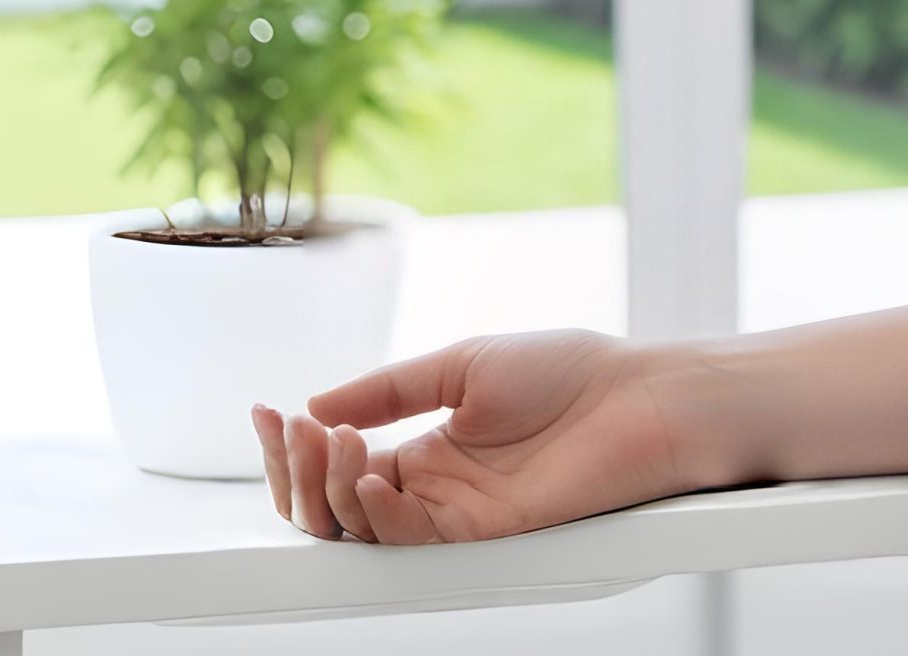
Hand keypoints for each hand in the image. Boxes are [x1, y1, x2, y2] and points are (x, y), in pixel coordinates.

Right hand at [251, 329, 703, 544]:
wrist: (642, 396)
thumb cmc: (572, 375)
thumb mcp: (460, 365)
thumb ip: (388, 390)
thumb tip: (317, 402)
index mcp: (425, 451)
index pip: (336, 466)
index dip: (292, 448)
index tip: (265, 409)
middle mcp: (434, 491)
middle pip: (335, 510)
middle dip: (294, 474)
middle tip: (286, 428)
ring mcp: (458, 516)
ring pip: (363, 531)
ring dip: (330, 487)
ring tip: (331, 437)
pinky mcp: (488, 535)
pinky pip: (415, 541)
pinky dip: (380, 513)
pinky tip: (369, 473)